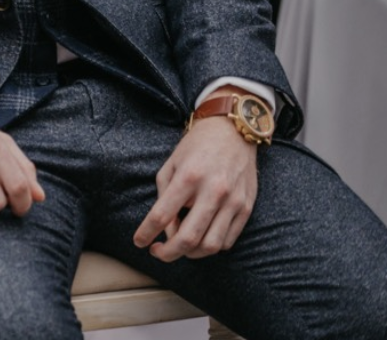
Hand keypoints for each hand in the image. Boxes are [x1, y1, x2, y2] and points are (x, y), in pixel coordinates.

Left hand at [133, 97, 258, 261]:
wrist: (233, 132)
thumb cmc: (196, 148)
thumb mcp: (171, 165)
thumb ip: (165, 197)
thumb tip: (165, 229)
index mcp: (188, 177)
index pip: (162, 216)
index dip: (147, 234)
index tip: (139, 242)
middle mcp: (213, 191)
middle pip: (188, 238)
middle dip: (168, 253)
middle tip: (158, 253)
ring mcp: (233, 201)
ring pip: (210, 246)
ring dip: (190, 254)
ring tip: (179, 248)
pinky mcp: (246, 207)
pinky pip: (228, 240)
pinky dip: (211, 246)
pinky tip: (200, 239)